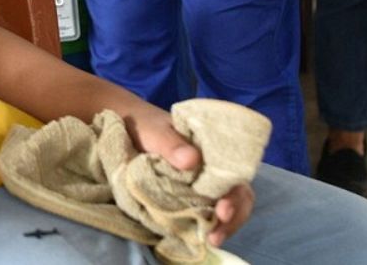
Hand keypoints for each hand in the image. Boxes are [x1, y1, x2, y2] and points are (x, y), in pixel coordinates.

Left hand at [125, 107, 252, 246]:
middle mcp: (214, 171)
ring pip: (223, 210)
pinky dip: (205, 227)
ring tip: (211, 240)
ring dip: (221, 227)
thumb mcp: (156, 131)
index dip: (236, 195)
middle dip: (232, 217)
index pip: (238, 175)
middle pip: (237, 197)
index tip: (223, 209)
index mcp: (215, 151)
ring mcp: (202, 187)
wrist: (128, 130)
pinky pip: (203, 215)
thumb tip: (191, 160)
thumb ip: (171, 143)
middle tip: (216, 233)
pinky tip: (200, 239)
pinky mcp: (187, 200)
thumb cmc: (147, 127)